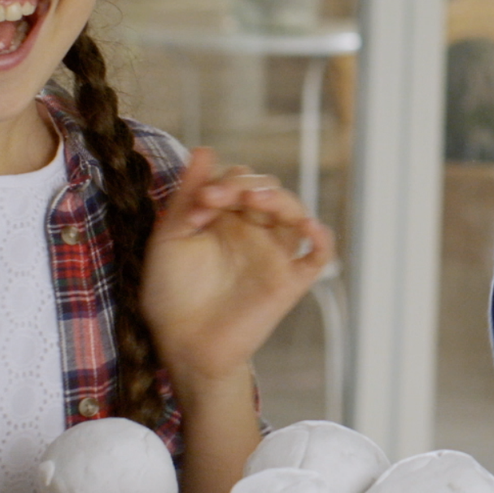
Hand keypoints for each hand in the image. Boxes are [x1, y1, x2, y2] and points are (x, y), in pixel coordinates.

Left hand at [138, 147, 334, 386]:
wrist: (182, 344)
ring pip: (295, 212)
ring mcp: (273, 254)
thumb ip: (187, 195)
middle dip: (245, 185)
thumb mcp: (171, 237)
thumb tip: (204, 148)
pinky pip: (319, 254)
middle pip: (268, 189)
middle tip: (215, 198)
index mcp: (225, 217)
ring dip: (280, 199)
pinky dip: (322, 237)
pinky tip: (308, 226)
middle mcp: (253, 231)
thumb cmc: (171, 293)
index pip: (239, 179)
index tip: (200, 201)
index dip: (223, 180)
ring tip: (256, 200)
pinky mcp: (289, 280)